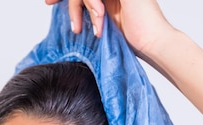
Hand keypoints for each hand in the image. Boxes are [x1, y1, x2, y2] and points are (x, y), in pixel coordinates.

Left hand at [45, 0, 174, 57]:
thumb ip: (91, 10)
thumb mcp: (104, 21)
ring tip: (77, 28)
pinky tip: (95, 16)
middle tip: (49, 2)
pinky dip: (89, 4)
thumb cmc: (135, 39)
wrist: (153, 42)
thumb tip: (73, 11)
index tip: (50, 2)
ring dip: (76, 6)